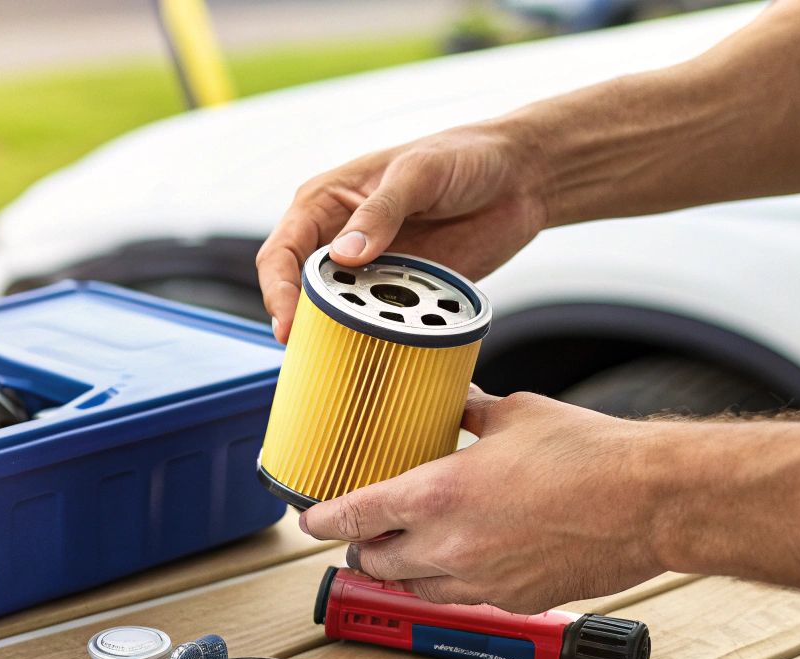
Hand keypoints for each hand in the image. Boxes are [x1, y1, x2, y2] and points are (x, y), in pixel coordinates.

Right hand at [255, 120, 547, 341]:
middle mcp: (339, 239)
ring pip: (336, 313)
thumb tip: (344, 255)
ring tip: (343, 360)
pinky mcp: (401, 292)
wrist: (520, 178)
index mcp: (326, 203)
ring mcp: (369, 269)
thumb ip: (382, 212)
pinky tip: (383, 351)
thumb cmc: (463, 157)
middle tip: (310, 354)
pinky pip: (378, 323)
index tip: (289, 324)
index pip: (282, 252)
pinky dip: (376, 339)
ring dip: (337, 335)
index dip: (278, 291)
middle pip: (299, 291)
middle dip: (300, 322)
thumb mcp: (420, 173)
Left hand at [299, 387, 666, 611]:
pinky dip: (450, 583)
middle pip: (375, 559)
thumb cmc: (590, 455)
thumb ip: (469, 412)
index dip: (322, 519)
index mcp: (439, 493)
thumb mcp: (515, 414)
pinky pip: (462, 599)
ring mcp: (481, 580)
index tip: (309, 517)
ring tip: (405, 550)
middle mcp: (450, 545)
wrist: (648, 502)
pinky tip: (462, 562)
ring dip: (402, 569)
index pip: (354, 516)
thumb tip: (451, 400)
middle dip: (362, 546)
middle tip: (361, 531)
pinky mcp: (513, 600)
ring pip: (414, 588)